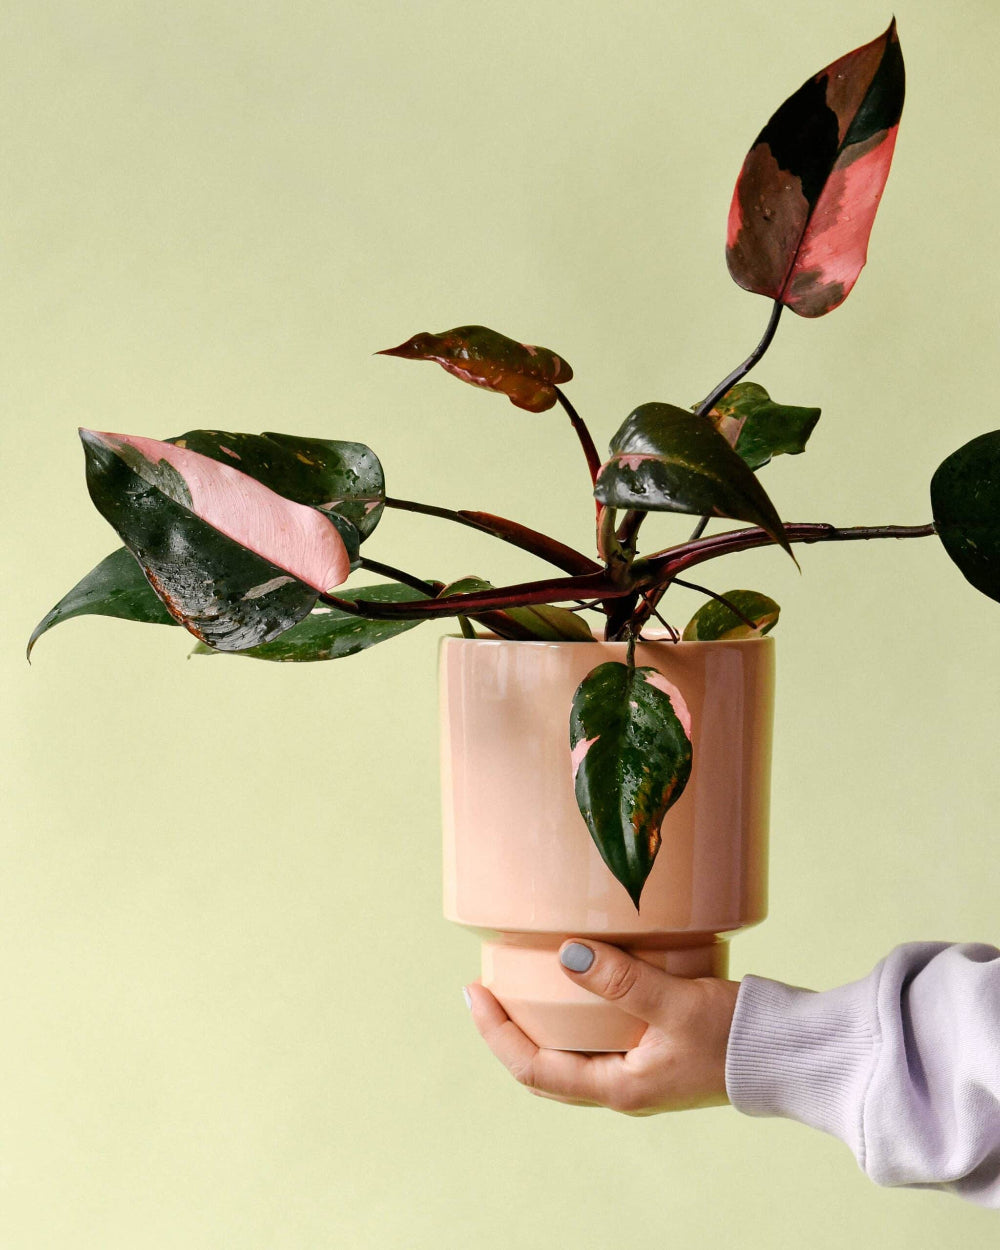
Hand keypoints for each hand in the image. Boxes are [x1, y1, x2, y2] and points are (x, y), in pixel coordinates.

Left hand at [465, 939, 739, 1114]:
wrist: (790, 1054)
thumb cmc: (736, 1034)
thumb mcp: (676, 1001)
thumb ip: (622, 978)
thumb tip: (566, 952)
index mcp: (617, 1087)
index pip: (532, 1068)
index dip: (495, 1034)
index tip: (473, 992)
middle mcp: (622, 1089)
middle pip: (544, 1069)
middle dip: (509, 1032)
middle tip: (486, 988)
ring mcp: (640, 1075)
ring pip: (570, 1057)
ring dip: (540, 1026)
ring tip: (523, 983)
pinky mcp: (657, 1057)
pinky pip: (597, 1043)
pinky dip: (575, 1018)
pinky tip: (580, 985)